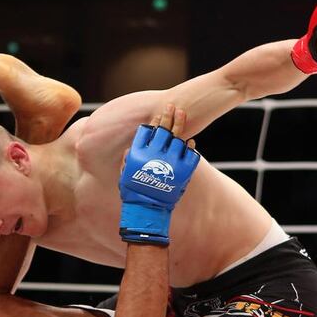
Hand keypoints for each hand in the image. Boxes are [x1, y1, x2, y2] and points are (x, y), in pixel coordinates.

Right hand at [119, 104, 200, 244]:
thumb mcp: (126, 173)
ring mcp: (170, 162)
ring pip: (177, 138)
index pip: (147, 131)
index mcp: (138, 154)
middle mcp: (154, 155)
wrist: (147, 210)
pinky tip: (190, 141)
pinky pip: (189, 155)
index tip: (158, 115)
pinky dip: (190, 148)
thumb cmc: (134, 192)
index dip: (153, 121)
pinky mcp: (183, 171)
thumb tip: (130, 149)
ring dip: (179, 125)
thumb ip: (129, 159)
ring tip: (181, 113)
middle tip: (171, 106)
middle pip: (163, 130)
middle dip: (167, 116)